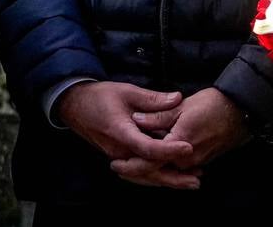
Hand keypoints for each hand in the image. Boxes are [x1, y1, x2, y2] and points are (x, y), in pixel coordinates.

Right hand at [55, 82, 195, 189]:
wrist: (76, 106)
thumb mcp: (127, 91)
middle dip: (173, 177)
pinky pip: (139, 172)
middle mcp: (119, 151)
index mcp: (121, 132)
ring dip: (167, 180)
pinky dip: (156, 176)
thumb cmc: (100, 97)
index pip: (147, 148)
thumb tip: (177, 98)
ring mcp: (118, 157)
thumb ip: (152, 98)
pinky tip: (171, 177)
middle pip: (148, 170)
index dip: (169, 149)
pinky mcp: (120, 157)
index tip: (188, 148)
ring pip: (144, 175)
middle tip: (197, 179)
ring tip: (190, 182)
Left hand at [111, 88, 249, 186]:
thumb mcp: (182, 105)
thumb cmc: (212, 104)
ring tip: (131, 167)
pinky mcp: (202, 160)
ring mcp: (196, 162)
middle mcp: (187, 159)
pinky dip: (164, 167)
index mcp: (179, 144)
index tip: (116, 164)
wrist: (241, 110)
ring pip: (167, 171)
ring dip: (150, 170)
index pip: (149, 162)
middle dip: (137, 171)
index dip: (131, 165)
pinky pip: (178, 169)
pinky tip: (155, 162)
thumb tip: (136, 119)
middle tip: (119, 168)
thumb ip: (157, 115)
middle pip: (157, 172)